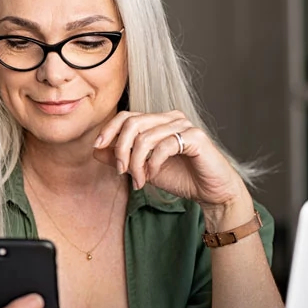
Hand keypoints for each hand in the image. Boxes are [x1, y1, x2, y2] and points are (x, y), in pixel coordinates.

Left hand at [91, 110, 246, 209]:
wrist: (210, 192)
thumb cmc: (180, 178)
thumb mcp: (143, 168)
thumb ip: (121, 158)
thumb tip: (96, 149)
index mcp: (159, 121)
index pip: (127, 115)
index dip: (109, 130)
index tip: (97, 147)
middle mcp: (171, 118)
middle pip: (133, 123)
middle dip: (121, 149)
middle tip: (121, 171)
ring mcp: (185, 125)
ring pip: (146, 137)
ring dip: (137, 163)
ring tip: (140, 180)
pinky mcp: (196, 137)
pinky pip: (164, 146)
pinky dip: (153, 163)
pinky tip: (153, 176)